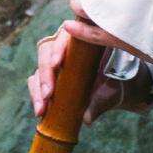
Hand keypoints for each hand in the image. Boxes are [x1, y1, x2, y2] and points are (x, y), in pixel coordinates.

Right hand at [27, 24, 152, 122]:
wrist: (116, 92)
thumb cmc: (116, 84)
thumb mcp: (112, 91)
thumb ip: (101, 101)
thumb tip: (86, 117)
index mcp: (83, 40)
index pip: (66, 36)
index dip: (59, 48)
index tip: (57, 64)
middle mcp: (66, 46)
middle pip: (47, 51)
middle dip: (46, 73)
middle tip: (49, 93)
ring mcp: (55, 61)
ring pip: (39, 68)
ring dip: (38, 88)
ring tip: (41, 108)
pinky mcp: (49, 76)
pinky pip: (36, 82)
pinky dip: (36, 96)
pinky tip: (40, 111)